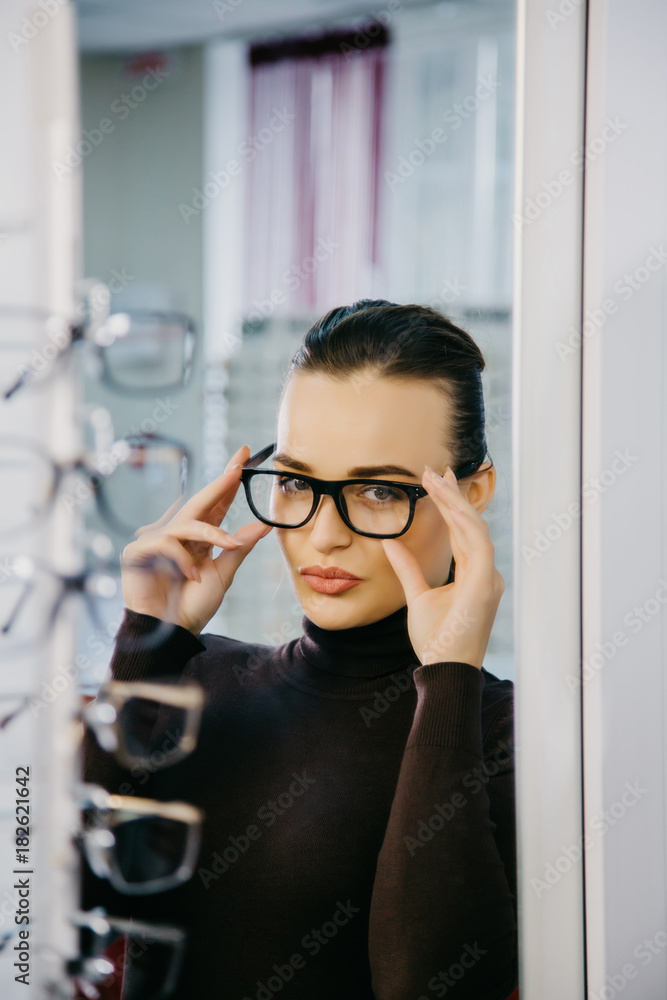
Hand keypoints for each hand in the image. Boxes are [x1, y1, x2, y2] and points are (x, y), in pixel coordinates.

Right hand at [120, 444, 271, 635]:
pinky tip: (191, 576)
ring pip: (187, 523)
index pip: (215, 503)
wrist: (172, 632)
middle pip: (200, 501)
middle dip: (220, 482)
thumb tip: (265, 524)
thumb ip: (240, 546)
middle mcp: (178, 534)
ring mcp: (157, 540)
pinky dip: (182, 558)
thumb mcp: (224, 571)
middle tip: (239, 465)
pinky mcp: (138, 551)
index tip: (243, 457)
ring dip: (211, 533)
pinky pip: (165, 542)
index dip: (228, 481)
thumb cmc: (194, 604)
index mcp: (198, 537)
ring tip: (227, 546)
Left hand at [380, 465, 504, 668]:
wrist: (443, 668)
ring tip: (437, 480)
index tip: (436, 482)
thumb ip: (407, 568)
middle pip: (470, 525)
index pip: (462, 532)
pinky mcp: (485, 584)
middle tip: (436, 470)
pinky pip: (478, 544)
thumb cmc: (435, 640)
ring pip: (475, 528)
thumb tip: (390, 543)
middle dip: (454, 495)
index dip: (450, 506)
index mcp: (474, 575)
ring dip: (456, 502)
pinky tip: (450, 504)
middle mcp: (485, 573)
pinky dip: (465, 522)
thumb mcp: (416, 595)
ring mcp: (488, 578)